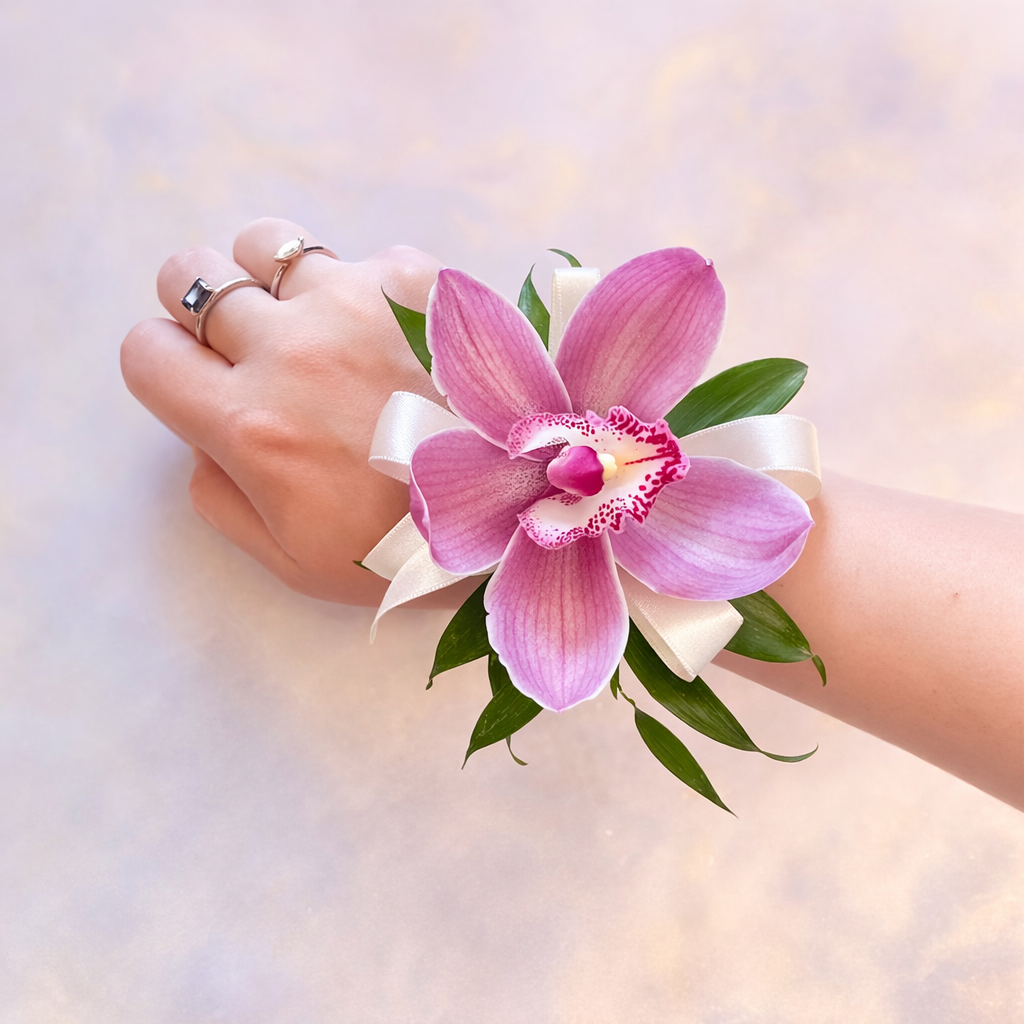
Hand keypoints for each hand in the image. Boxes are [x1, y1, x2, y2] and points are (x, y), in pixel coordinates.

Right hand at [121, 217, 442, 604]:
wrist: (521, 511)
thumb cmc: (404, 550)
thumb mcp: (291, 560)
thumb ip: (219, 495)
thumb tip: (203, 434)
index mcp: (251, 424)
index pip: (145, 351)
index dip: (163, 369)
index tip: (197, 385)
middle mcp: (293, 349)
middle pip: (190, 274)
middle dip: (201, 310)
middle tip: (245, 347)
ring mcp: (358, 303)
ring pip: (266, 244)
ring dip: (271, 280)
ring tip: (309, 322)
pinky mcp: (418, 281)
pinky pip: (357, 256)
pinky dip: (360, 286)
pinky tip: (388, 333)